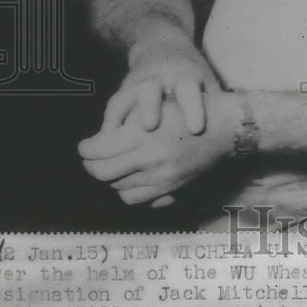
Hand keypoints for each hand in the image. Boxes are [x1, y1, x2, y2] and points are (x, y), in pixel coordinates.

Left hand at [79, 90, 238, 205]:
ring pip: (118, 188)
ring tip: (109, 167)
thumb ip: (125, 123)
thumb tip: (97, 140)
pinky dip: (127, 191)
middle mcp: (150, 160)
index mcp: (143, 135)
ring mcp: (161, 178)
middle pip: (104, 172)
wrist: (223, 129)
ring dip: (109, 179)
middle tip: (89, 159)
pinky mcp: (171, 190)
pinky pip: (137, 199)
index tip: (83, 146)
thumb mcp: (154, 106)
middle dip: (91, 166)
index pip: (99, 150)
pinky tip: (129, 179)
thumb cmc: (188, 110)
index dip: (86, 149)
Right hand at [102, 33, 218, 134]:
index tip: (196, 128)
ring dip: (124, 117)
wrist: (162, 46)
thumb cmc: (193, 75)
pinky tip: (105, 143)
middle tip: (150, 127)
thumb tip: (236, 133)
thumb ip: (216, 106)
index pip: (190, 91)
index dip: (194, 109)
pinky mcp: (124, 90)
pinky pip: (115, 106)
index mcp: (187, 77)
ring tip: (116, 141)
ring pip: (129, 98)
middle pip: (153, 91)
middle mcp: (160, 78)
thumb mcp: (207, 83)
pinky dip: (110, 124)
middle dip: (151, 108)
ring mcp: (139, 83)